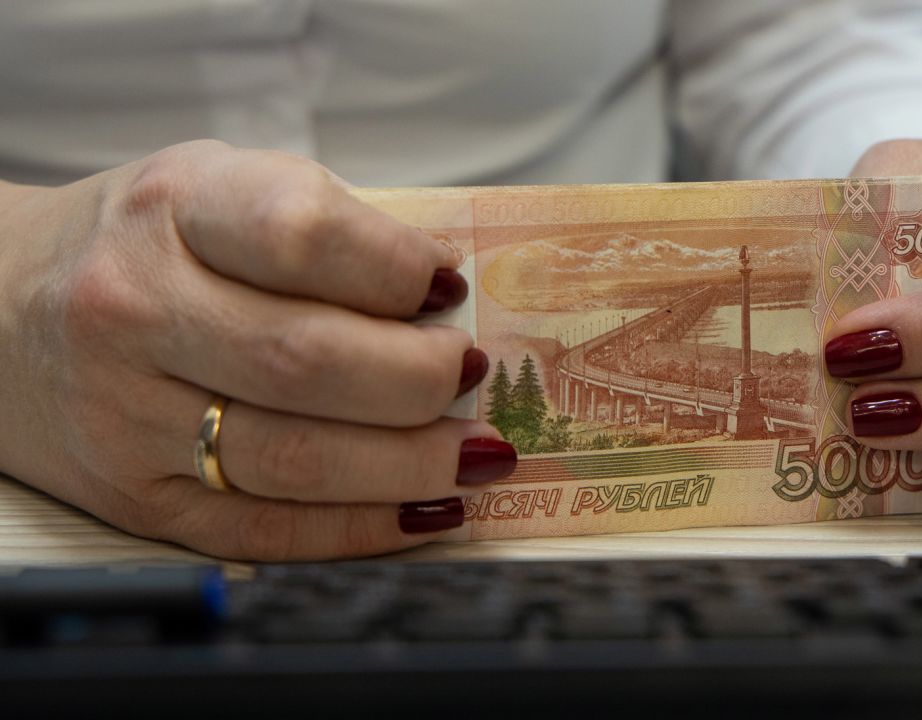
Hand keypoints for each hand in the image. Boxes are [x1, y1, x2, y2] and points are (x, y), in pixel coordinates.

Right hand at [0, 140, 514, 559]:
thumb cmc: (147, 243)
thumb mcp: (220, 188)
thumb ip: (326, 229)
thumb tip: (445, 301)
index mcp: (174, 209)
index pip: (301, 234)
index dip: (396, 269)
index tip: (450, 288)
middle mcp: (135, 310)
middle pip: (306, 361)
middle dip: (418, 380)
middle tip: (475, 377)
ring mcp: (126, 416)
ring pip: (294, 459)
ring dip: (412, 465)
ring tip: (478, 454)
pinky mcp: (136, 499)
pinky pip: (266, 529)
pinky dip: (363, 528)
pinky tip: (427, 510)